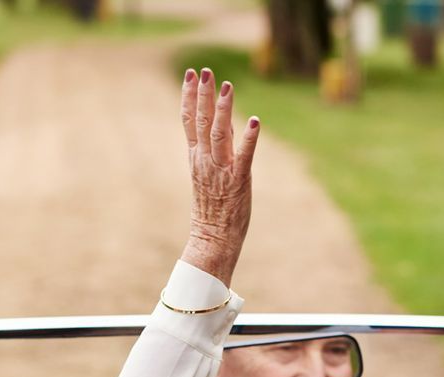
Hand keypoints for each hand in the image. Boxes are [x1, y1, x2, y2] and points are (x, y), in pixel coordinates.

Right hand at [178, 68, 257, 287]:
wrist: (213, 237)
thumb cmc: (213, 207)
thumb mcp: (209, 172)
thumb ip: (216, 146)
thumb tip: (225, 119)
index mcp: (196, 157)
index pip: (188, 121)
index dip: (189, 96)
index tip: (191, 75)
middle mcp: (205, 160)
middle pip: (201, 121)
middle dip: (203, 94)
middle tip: (205, 71)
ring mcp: (220, 170)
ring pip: (219, 133)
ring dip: (223, 109)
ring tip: (227, 87)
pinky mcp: (238, 181)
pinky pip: (243, 157)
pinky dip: (248, 138)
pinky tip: (254, 122)